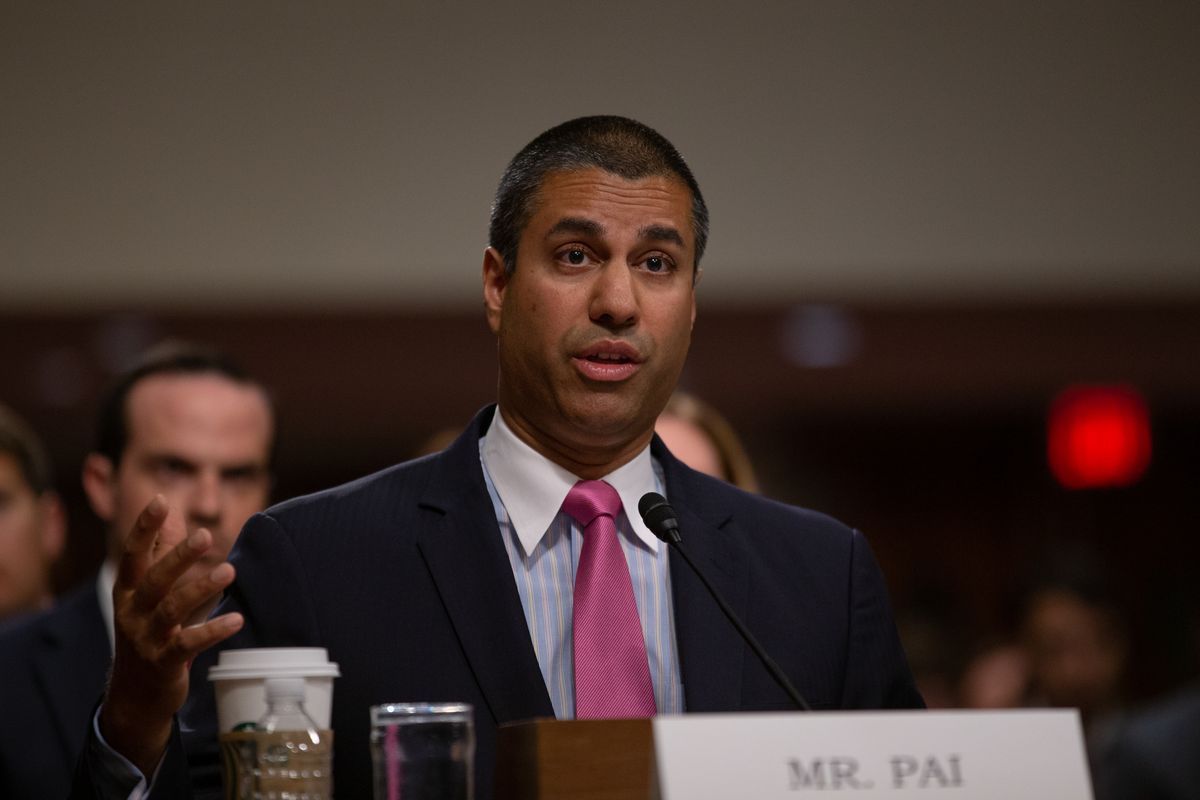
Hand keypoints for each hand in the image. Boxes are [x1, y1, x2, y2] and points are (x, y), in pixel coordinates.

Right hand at [99, 494, 244, 776]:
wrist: (134, 696)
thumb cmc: (145, 633)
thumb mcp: (145, 595)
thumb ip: (159, 555)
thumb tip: (174, 515)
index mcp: (127, 592)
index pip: (133, 555)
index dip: (145, 528)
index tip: (160, 500)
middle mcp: (132, 613)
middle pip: (153, 579)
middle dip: (177, 556)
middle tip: (205, 534)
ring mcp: (146, 640)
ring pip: (171, 610)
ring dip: (199, 589)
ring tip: (229, 571)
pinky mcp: (164, 664)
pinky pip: (189, 645)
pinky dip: (213, 631)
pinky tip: (237, 619)